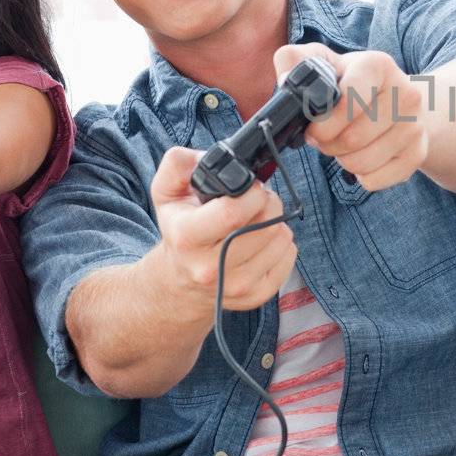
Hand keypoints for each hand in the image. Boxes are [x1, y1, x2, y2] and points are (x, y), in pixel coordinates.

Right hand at [151, 147, 296, 314]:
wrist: (179, 282)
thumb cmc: (178, 229)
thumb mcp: (166, 193)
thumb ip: (178, 164)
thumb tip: (208, 157)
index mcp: (186, 238)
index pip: (234, 212)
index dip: (252, 192)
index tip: (251, 186)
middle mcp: (209, 268)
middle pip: (265, 224)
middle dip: (269, 202)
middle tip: (257, 200)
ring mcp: (234, 286)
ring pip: (281, 240)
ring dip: (277, 221)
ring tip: (258, 219)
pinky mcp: (255, 297)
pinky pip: (289, 258)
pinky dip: (283, 243)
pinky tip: (264, 239)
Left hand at [275, 44, 428, 190]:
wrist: (400, 101)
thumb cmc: (353, 84)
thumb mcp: (325, 63)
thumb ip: (296, 61)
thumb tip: (286, 79)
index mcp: (379, 65)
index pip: (348, 102)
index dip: (322, 123)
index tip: (312, 126)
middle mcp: (406, 94)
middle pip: (351, 139)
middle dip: (328, 144)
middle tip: (325, 136)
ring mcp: (415, 126)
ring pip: (361, 163)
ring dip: (343, 160)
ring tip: (344, 145)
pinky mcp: (418, 154)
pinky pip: (375, 181)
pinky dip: (361, 176)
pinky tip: (364, 156)